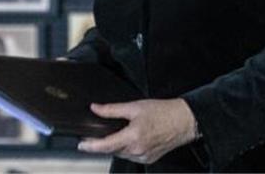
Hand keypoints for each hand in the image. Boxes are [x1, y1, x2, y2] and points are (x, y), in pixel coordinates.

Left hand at [78, 98, 196, 164]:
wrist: (183, 121)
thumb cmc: (163, 113)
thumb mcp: (134, 107)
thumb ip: (112, 109)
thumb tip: (96, 109)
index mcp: (133, 137)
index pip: (106, 145)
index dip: (91, 146)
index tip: (81, 144)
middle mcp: (138, 150)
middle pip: (112, 150)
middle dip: (102, 144)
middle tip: (94, 135)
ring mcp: (144, 156)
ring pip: (121, 154)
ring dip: (114, 146)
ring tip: (112, 135)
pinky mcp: (149, 158)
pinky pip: (131, 156)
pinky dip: (125, 149)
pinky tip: (126, 139)